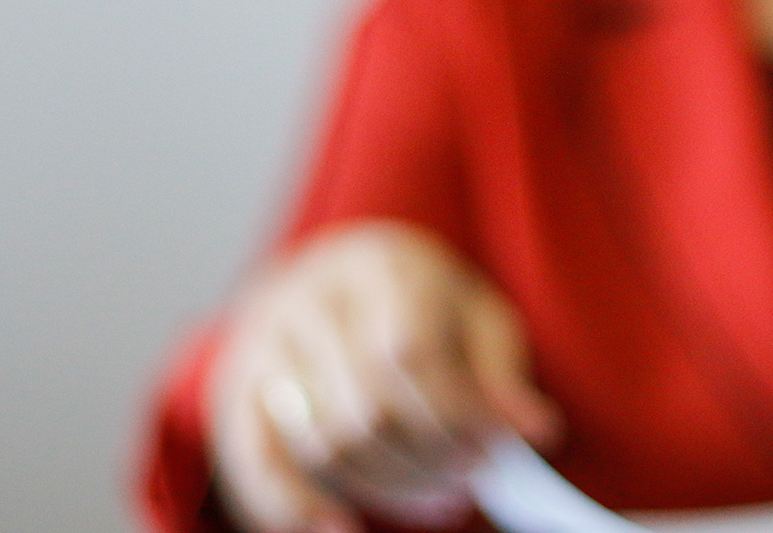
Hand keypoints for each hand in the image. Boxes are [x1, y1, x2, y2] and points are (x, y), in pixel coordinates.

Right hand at [209, 221, 562, 532]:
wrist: (336, 274)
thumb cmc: (420, 301)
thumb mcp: (474, 311)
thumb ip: (500, 368)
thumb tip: (535, 431)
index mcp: (382, 265)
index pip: (410, 350)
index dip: (456, 413)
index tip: (495, 449)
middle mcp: (313, 299)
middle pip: (368, 404)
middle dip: (429, 458)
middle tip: (469, 482)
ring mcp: (266, 345)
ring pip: (325, 441)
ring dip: (387, 487)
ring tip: (436, 498)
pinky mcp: (237, 390)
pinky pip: (258, 462)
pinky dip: (295, 506)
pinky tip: (340, 528)